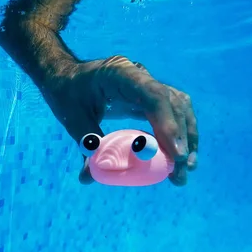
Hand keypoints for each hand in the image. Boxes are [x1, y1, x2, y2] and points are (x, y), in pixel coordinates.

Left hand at [45, 55, 198, 185]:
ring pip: (179, 107)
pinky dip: (178, 133)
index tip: (176, 155)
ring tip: (184, 170)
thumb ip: (86, 144)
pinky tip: (177, 157)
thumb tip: (88, 178)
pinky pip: (172, 111)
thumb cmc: (67, 93)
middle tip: (179, 174)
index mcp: (120, 73)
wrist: (66, 75)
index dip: (168, 125)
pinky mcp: (150, 94)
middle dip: (180, 140)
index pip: (153, 96)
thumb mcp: (72, 118)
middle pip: (172, 104)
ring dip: (186, 138)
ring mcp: (148, 83)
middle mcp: (140, 74)